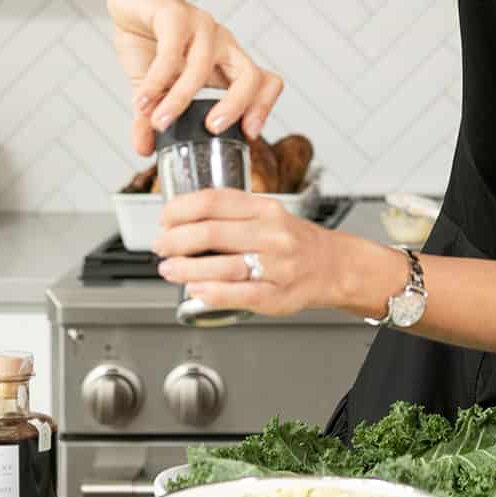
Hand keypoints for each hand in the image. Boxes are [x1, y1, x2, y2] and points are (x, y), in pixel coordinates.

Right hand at [107, 0, 283, 157]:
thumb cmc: (152, 42)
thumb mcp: (155, 87)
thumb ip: (152, 117)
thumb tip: (143, 150)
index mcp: (227, 63)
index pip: (265, 82)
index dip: (264, 107)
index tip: (249, 135)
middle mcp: (223, 44)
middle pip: (250, 76)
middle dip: (235, 106)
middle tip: (211, 130)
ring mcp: (202, 28)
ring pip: (202, 67)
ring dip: (180, 99)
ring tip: (160, 123)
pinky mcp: (175, 16)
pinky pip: (171, 53)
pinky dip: (156, 81)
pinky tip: (143, 100)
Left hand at [154, 190, 368, 318]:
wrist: (334, 266)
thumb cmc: (294, 241)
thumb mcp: (268, 214)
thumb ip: (232, 212)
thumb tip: (181, 217)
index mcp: (266, 209)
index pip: (214, 201)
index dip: (180, 209)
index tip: (164, 218)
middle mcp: (272, 234)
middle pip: (211, 233)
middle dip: (175, 241)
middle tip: (161, 246)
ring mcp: (276, 266)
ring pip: (221, 267)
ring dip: (185, 270)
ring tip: (169, 270)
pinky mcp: (276, 295)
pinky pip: (238, 294)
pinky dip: (210, 292)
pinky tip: (194, 290)